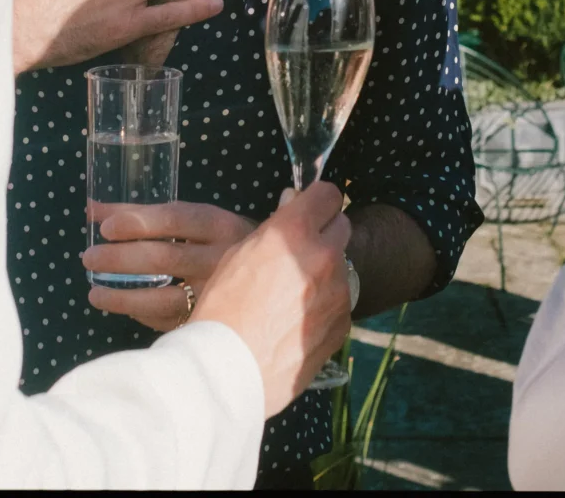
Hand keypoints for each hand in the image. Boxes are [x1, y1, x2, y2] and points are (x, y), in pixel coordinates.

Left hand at [84, 201, 257, 331]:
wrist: (281, 279)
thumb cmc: (224, 241)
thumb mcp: (198, 219)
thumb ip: (148, 213)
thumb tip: (92, 208)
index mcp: (220, 224)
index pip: (174, 220)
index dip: (138, 222)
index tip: (105, 226)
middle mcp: (221, 258)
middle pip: (162, 258)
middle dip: (119, 259)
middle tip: (89, 258)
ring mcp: (218, 295)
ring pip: (163, 298)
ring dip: (123, 297)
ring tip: (94, 292)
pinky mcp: (213, 321)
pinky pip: (171, 322)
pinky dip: (143, 314)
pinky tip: (125, 308)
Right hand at [187, 181, 351, 420]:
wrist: (229, 369)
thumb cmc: (222, 308)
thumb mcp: (237, 254)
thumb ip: (272, 229)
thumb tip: (292, 205)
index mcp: (293, 232)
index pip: (327, 194)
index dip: (316, 199)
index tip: (308, 207)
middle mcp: (323, 257)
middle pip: (342, 225)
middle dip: (325, 230)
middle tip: (302, 247)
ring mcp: (338, 293)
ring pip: (342, 266)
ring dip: (325, 270)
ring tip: (293, 293)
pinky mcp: (342, 325)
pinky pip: (340, 302)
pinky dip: (325, 304)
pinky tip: (298, 319)